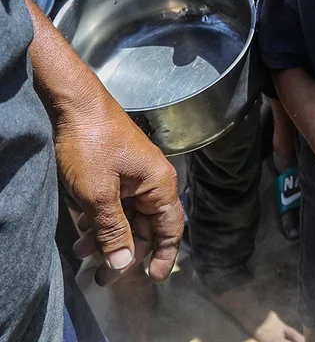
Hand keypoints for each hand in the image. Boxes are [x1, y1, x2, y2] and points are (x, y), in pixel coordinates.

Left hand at [57, 95, 183, 285]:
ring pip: (127, 217)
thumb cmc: (90, 143)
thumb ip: (112, 230)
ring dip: (107, 237)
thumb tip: (122, 263)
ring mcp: (134, 176)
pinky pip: (115, 204)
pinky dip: (100, 220)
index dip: (164, 256)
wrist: (73, 104)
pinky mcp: (116, 171)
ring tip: (82, 253)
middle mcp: (152, 182)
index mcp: (159, 186)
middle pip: (146, 227)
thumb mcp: (98, 194)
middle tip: (101, 277)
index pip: (171, 229)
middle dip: (124, 252)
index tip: (152, 279)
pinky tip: (82, 231)